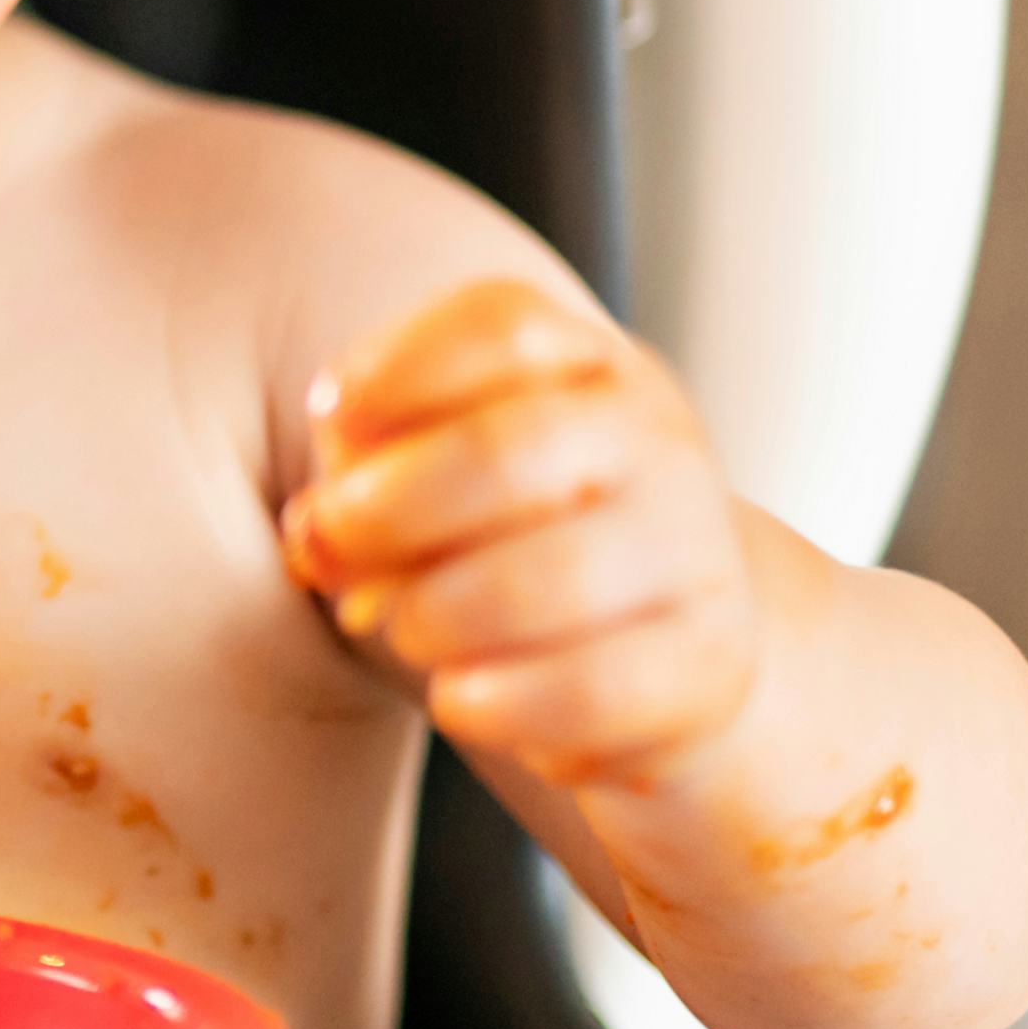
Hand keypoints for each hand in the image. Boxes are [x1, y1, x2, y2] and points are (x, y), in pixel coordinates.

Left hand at [276, 279, 759, 786]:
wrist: (666, 655)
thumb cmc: (513, 545)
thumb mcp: (437, 484)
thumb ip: (363, 481)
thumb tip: (319, 532)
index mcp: (587, 367)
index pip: (501, 325)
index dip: (395, 367)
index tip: (333, 420)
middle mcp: (655, 442)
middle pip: (510, 449)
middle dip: (392, 507)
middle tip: (331, 546)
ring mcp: (693, 551)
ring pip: (550, 580)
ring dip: (436, 615)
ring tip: (405, 632)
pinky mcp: (708, 666)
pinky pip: (591, 691)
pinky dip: (498, 703)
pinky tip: (460, 700)